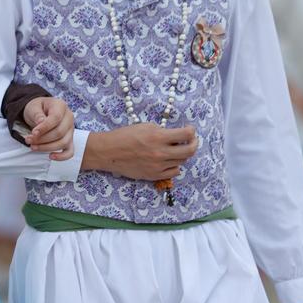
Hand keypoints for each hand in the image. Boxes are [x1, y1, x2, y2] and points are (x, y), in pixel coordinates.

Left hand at [22, 96, 74, 160]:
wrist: (40, 111)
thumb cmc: (37, 108)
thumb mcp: (33, 107)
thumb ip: (37, 114)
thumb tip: (41, 123)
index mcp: (61, 106)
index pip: (56, 118)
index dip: (44, 127)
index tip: (33, 133)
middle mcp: (69, 118)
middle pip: (59, 132)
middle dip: (42, 139)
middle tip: (28, 140)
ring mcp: (70, 130)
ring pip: (63, 142)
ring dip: (47, 147)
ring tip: (33, 146)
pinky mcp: (69, 140)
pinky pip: (70, 151)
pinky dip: (62, 157)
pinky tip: (50, 157)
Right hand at [82, 123, 197, 180]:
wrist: (108, 152)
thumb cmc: (124, 136)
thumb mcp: (144, 126)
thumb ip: (162, 130)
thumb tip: (176, 135)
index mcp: (158, 137)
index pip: (186, 134)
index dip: (192, 130)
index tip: (189, 129)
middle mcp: (160, 153)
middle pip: (189, 151)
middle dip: (194, 143)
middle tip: (191, 140)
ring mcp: (158, 166)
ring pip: (182, 161)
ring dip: (182, 154)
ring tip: (175, 149)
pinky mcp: (154, 175)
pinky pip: (174, 172)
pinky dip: (175, 165)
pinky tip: (169, 160)